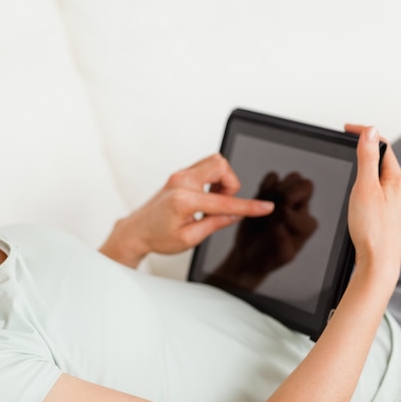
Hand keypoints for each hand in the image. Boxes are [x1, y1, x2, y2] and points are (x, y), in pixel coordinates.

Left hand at [100, 154, 274, 266]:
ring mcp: (178, 176)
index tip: (265, 207)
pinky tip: (207, 198)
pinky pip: (205, 167)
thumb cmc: (156, 237)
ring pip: (214, 162)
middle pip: (220, 165)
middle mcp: (180, 182)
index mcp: (183, 200)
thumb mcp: (189, 239)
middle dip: (231, 184)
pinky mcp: (178, 175)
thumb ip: (214, 224)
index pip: (224, 202)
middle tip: (223, 204)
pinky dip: (213, 179)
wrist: (136, 231)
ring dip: (222, 180)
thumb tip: (235, 215)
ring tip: (214, 202)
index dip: (248, 206)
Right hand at [208, 171, 317, 288]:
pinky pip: (272, 178)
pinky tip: (261, 197)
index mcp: (305, 225)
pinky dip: (266, 183)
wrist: (249, 254)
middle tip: (275, 205)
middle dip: (288, 192)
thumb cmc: (267, 257)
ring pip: (293, 178)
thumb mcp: (278, 257)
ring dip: (278, 187)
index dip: (291, 214)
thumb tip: (280, 226)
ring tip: (267, 202)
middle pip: (305, 186)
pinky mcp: (269, 194)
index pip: (307, 210)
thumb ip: (282, 244)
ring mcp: (284, 200)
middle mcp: (298, 210)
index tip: (277, 220)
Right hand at [345, 124, 400, 280]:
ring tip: (352, 157)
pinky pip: (376, 189)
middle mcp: (397, 188)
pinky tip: (358, 188)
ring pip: (380, 174)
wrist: (380, 261)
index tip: (347, 129)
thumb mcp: (366, 188)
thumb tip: (370, 133)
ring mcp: (392, 201)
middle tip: (350, 138)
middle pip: (382, 157)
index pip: (381, 145)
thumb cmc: (375, 230)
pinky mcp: (386, 213)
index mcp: (395, 178)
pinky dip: (365, 180)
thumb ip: (367, 159)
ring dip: (366, 162)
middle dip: (366, 145)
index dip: (364, 132)